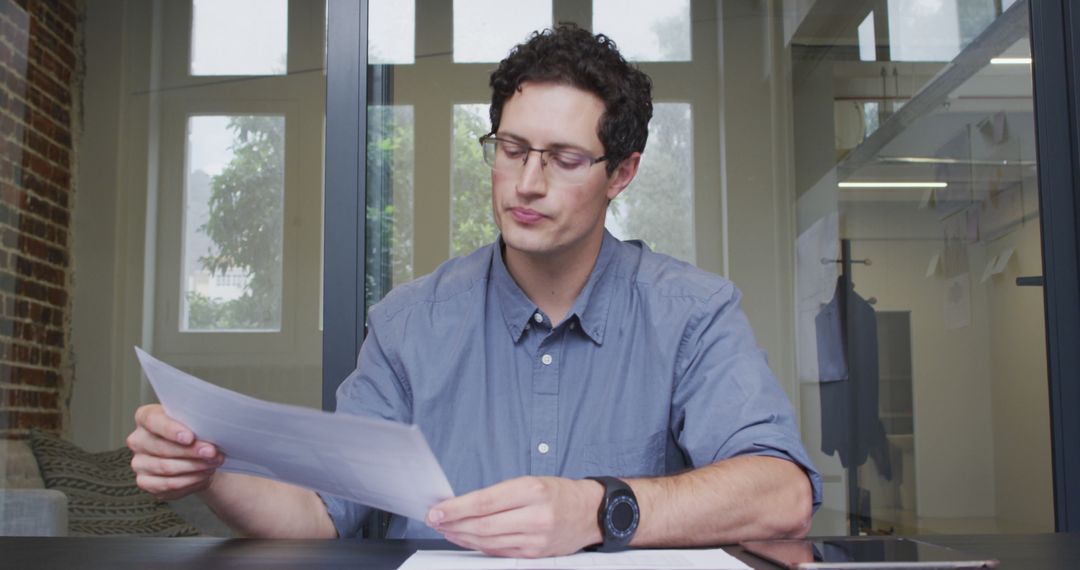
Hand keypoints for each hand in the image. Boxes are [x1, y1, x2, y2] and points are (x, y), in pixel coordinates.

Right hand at [126, 404, 223, 500]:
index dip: (171, 429)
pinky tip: (203, 474)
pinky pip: (167, 484)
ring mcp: (139, 463)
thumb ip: (194, 422)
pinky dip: (189, 480)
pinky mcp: (145, 482)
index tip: (190, 437)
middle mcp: (137, 440)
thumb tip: (209, 429)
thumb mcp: (193, 421)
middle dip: (191, 451)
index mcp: (145, 418)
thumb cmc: (193, 434)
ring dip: (194, 466)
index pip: (152, 420)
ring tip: (213, 463)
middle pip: (162, 447)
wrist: (194, 456)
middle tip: (212, 452)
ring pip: (166, 467)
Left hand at [426, 476, 602, 557]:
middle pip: (483, 525)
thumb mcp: (530, 482)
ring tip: (445, 529)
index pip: (485, 501)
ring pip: (488, 542)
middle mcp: (535, 516)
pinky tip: (466, 539)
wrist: (590, 513)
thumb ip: (498, 494)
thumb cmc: (558, 493)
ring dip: (461, 537)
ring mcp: (536, 539)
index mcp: (532, 490)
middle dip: (453, 524)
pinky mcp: (535, 554)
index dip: (457, 508)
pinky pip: (499, 552)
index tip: (437, 509)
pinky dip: (478, 546)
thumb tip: (463, 504)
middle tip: (435, 520)